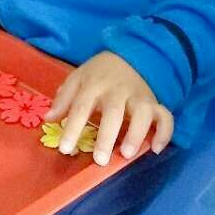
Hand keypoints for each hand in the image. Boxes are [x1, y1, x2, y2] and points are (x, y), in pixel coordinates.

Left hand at [46, 50, 172, 165]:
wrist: (130, 54)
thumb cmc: (100, 72)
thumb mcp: (78, 78)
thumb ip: (64, 98)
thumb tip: (49, 118)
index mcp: (95, 84)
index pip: (82, 106)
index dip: (73, 128)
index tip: (65, 149)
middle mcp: (118, 91)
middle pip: (114, 112)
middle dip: (107, 136)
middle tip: (100, 160)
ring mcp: (139, 96)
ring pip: (143, 113)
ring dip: (137, 133)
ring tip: (127, 154)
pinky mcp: (155, 102)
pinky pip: (165, 116)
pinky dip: (164, 132)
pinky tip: (156, 148)